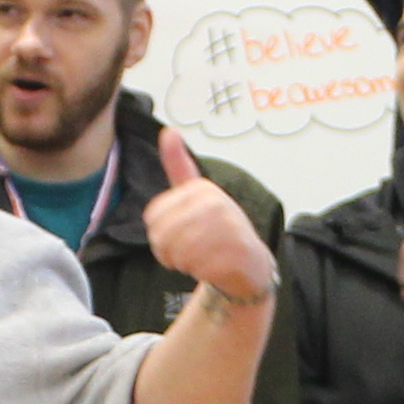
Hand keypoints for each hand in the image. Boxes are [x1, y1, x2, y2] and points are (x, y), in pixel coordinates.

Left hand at [140, 127, 278, 310]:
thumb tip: (169, 130)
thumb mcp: (197, 194)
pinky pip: (194, 267)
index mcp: (202, 189)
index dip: (158, 232)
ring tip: (199, 258)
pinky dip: (197, 273)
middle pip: (160, 236)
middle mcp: (215, 203)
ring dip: (182, 263)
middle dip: (168, 251)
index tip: (178, 232)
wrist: (251, 263)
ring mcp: (227, 227)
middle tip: (187, 252)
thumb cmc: (219, 229)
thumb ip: (179, 165)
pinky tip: (211, 268)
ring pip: (175, 252)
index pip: (152, 216)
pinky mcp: (234, 253)